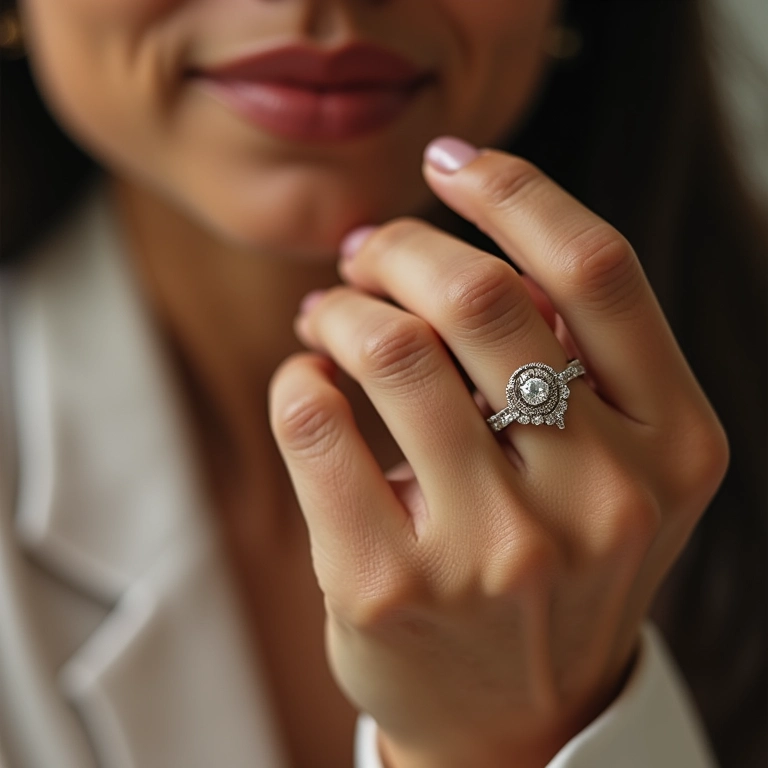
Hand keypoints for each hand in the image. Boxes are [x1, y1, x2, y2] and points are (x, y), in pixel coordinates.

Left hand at [268, 139, 727, 767]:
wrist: (517, 722)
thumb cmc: (562, 570)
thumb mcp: (618, 471)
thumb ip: (579, 360)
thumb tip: (469, 244)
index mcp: (672, 446)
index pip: (597, 270)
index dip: (516, 189)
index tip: (451, 160)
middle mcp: (599, 497)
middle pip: (478, 296)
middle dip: (400, 244)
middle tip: (365, 249)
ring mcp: (492, 550)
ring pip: (387, 348)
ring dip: (338, 306)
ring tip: (327, 314)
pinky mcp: (388, 588)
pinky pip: (313, 422)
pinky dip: (296, 376)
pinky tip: (305, 381)